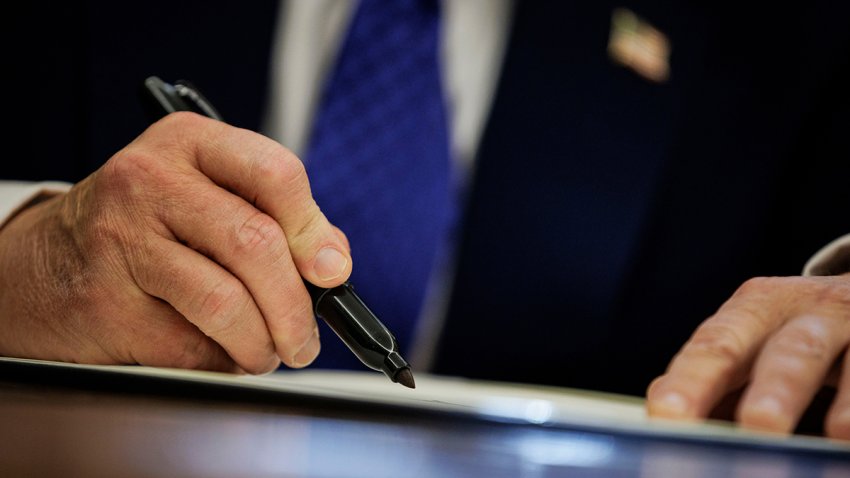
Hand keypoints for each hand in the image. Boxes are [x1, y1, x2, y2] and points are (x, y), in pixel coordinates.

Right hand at [0, 112, 351, 373]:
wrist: (46, 261)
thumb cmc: (148, 224)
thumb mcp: (206, 192)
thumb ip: (273, 216)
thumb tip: (332, 263)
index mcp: (188, 142)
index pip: (275, 173)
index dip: (313, 230)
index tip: (332, 272)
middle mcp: (150, 181)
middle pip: (254, 244)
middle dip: (295, 306)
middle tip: (305, 338)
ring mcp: (121, 240)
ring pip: (226, 303)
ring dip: (262, 344)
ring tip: (268, 352)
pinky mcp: (106, 302)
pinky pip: (190, 346)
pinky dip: (221, 360)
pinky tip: (222, 352)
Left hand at [646, 274, 849, 438]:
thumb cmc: (790, 333)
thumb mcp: (751, 341)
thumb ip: (710, 378)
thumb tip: (662, 417)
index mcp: (752, 308)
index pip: (715, 346)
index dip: (691, 382)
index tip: (666, 415)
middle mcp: (804, 310)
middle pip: (787, 349)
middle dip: (774, 389)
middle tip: (758, 426)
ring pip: (841, 359)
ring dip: (839, 400)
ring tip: (836, 433)